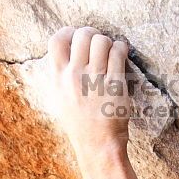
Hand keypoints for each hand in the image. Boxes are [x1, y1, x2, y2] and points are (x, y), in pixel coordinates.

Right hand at [47, 26, 130, 156]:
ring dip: (108, 42)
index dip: (69, 32)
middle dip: (93, 35)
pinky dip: (121, 48)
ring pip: (101, 41)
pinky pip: (118, 52)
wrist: (97, 146)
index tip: (78, 37)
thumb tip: (66, 51)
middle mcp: (74, 76)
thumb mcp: (60, 98)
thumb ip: (61, 75)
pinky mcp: (115, 85)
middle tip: (99, 44)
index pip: (57, 40)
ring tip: (111, 51)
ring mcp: (95, 80)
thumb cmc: (81, 124)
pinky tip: (121, 54)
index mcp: (58, 78)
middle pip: (82, 35)